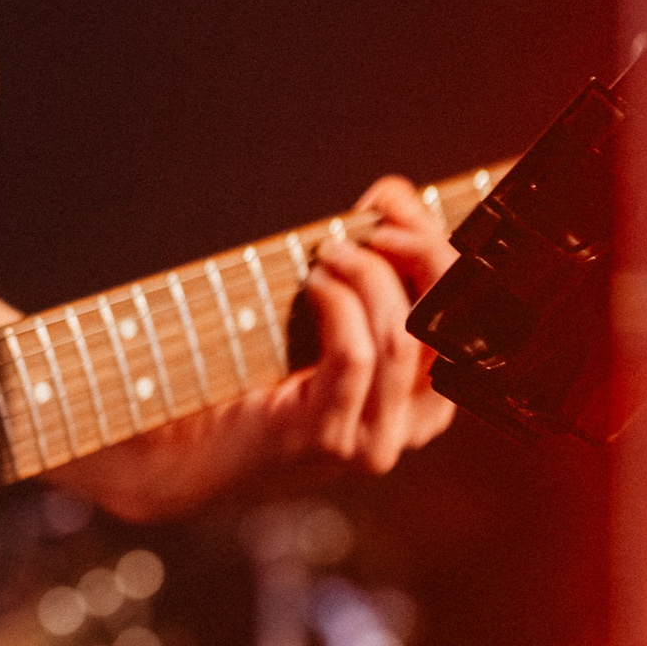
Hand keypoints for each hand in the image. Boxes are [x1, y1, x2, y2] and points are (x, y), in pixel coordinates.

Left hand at [63, 176, 458, 521]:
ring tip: (329, 251)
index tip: (395, 204)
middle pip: (450, 323)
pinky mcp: (329, 439)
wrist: (183, 450)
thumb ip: (366, 264)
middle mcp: (411, 427)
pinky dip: (338, 305)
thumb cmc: (250, 376)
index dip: (437, 248)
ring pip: (402, 336)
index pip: (463, 315)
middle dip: (420, 254)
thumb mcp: (324, 316)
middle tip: (375, 222)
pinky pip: (355, 356)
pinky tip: (313, 283)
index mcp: (424, 399)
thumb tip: (393, 195)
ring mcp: (373, 441)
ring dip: (369, 277)